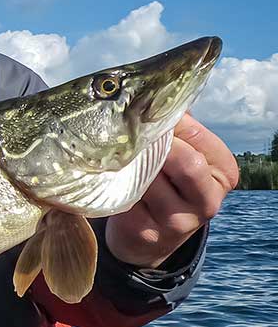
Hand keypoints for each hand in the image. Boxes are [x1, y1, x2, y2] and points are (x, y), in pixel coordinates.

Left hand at [106, 113, 238, 267]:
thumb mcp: (180, 156)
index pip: (196, 136)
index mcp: (223, 171)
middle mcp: (208, 199)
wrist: (149, 238)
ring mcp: (179, 221)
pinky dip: (111, 183)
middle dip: (153, 143)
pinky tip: (104, 176)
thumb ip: (175, 128)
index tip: (138, 108)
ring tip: (112, 153)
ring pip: (150, 179)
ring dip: (127, 163)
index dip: (165, 121)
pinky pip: (125, 198)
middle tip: (125, 131)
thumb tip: (152, 89)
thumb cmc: (164, 183)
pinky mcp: (147, 233)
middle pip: (185, 161)